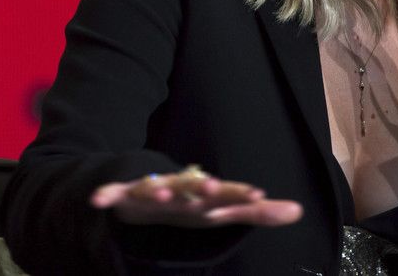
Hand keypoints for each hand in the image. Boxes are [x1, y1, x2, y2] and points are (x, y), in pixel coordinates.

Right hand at [89, 165, 302, 227]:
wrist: (142, 190)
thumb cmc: (188, 204)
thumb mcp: (221, 210)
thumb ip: (257, 213)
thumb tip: (299, 211)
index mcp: (201, 195)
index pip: (224, 195)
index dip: (239, 195)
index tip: (259, 194)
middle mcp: (178, 189)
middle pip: (190, 188)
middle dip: (199, 187)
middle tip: (211, 184)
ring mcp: (149, 190)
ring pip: (153, 188)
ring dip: (158, 187)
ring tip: (163, 187)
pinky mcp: (123, 195)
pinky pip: (113, 195)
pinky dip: (105, 195)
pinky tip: (98, 199)